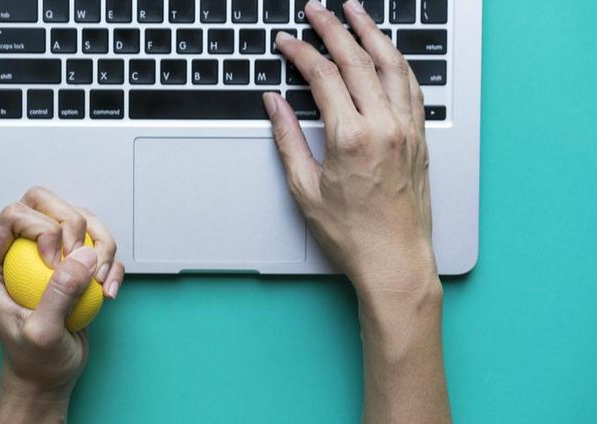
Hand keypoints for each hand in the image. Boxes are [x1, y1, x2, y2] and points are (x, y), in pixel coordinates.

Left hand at [0, 187, 124, 421]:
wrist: (50, 374)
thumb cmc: (35, 360)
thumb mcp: (42, 334)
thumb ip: (59, 295)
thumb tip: (83, 257)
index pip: (13, 214)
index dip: (43, 230)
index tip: (56, 265)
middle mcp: (12, 248)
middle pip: (44, 201)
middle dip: (73, 227)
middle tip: (81, 264)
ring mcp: (41, 249)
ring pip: (76, 215)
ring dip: (99, 244)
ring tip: (99, 282)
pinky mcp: (68, 257)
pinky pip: (96, 239)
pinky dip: (110, 262)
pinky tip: (108, 290)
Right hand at [264, 0, 436, 298]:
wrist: (395, 261)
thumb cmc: (352, 234)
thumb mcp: (305, 189)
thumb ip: (288, 139)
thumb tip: (275, 105)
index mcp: (351, 138)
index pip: (324, 77)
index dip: (301, 52)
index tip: (286, 41)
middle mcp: (384, 127)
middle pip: (357, 59)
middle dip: (333, 28)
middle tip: (316, 9)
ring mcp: (407, 130)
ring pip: (391, 64)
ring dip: (372, 33)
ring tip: (356, 12)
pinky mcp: (420, 138)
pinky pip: (411, 86)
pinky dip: (397, 61)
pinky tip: (388, 52)